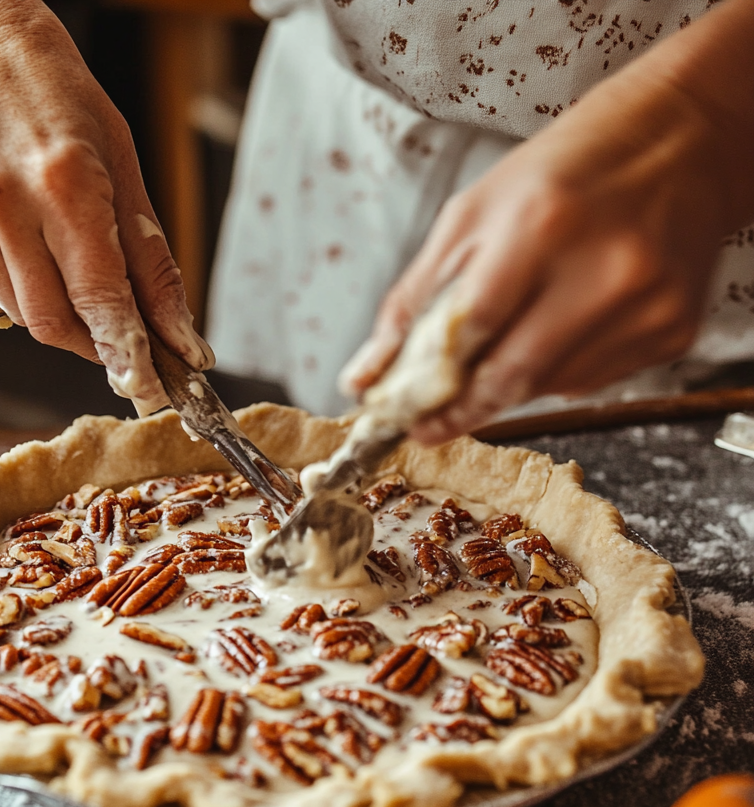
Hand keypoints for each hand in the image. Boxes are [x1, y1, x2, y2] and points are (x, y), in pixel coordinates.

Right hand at [0, 0, 211, 413]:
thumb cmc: (66, 106)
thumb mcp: (129, 172)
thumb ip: (153, 264)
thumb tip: (181, 336)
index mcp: (65, 182)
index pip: (98, 296)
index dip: (125, 352)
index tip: (147, 388)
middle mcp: (6, 201)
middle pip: (55, 322)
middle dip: (97, 346)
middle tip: (126, 344)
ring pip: (25, 316)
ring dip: (67, 322)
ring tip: (85, 286)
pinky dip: (33, 297)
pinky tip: (44, 261)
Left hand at [340, 0, 753, 443]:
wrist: (684, 140)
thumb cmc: (566, 170)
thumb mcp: (473, 213)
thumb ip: (414, 298)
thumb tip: (367, 374)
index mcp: (542, 225)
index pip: (469, 333)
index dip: (428, 386)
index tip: (402, 414)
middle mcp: (604, 269)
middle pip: (511, 375)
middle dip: (462, 407)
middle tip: (431, 421)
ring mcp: (647, 304)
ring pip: (548, 388)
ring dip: (509, 384)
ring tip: (506, 342)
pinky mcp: (674, 329)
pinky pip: (590, 381)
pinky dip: (555, 371)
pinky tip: (557, 328)